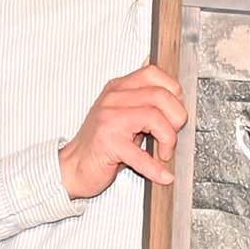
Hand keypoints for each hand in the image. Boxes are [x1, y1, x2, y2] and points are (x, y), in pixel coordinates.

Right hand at [59, 64, 186, 197]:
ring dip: (169, 139)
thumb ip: (143, 102)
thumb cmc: (101, 144)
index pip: (153, 74)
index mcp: (118, 89)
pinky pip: (140, 155)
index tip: (176, 111)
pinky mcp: (108, 144)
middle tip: (173, 134)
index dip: (173, 92)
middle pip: (160, 95)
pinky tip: (163, 175)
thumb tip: (173, 92)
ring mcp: (109, 120)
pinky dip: (156, 168)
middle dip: (176, 117)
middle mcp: (113, 100)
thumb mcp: (122, 114)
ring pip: (154, 118)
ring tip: (165, 152)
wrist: (73, 166)